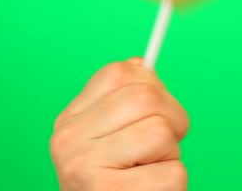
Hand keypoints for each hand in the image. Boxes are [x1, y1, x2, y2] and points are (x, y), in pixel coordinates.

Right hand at [50, 59, 189, 189]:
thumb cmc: (118, 183)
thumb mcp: (114, 139)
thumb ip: (125, 101)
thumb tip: (142, 63)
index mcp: (69, 121)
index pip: (122, 72)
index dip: (154, 89)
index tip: (151, 115)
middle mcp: (67, 142)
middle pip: (147, 97)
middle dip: (171, 122)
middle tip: (158, 151)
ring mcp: (84, 169)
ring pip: (161, 132)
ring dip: (170, 157)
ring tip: (147, 175)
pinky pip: (173, 172)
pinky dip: (173, 184)